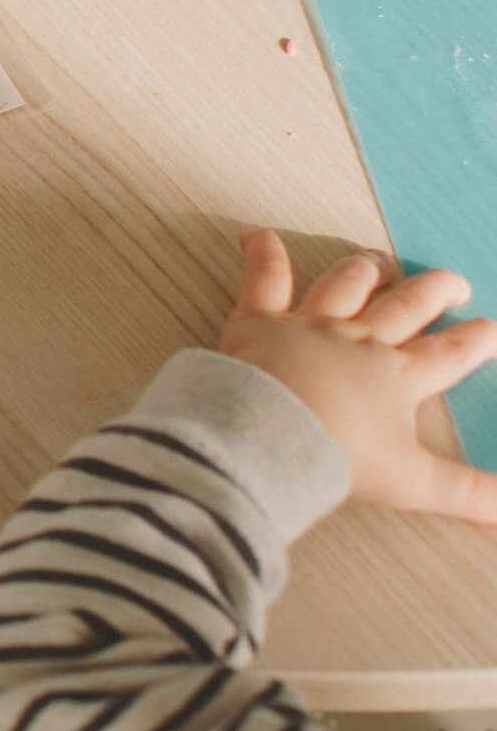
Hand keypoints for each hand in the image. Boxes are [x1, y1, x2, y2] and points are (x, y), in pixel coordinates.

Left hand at [222, 228, 496, 522]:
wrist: (268, 436)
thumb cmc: (336, 457)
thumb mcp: (414, 483)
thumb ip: (469, 493)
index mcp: (397, 377)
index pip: (447, 354)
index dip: (474, 340)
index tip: (490, 327)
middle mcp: (358, 341)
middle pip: (406, 306)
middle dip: (435, 291)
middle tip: (454, 282)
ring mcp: (309, 326)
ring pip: (344, 285)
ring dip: (364, 270)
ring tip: (378, 261)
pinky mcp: (259, 321)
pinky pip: (263, 279)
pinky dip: (262, 254)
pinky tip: (257, 237)